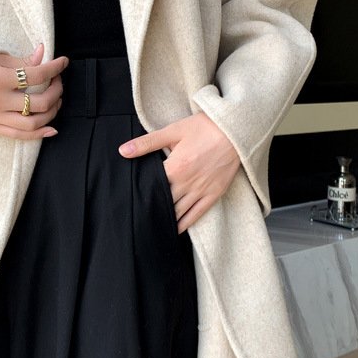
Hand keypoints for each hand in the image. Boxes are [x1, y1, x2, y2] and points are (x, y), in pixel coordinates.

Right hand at [0, 42, 68, 139]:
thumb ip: (22, 60)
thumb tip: (44, 54)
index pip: (36, 75)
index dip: (55, 68)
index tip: (64, 62)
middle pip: (39, 102)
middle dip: (57, 91)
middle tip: (58, 81)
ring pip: (33, 123)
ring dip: (52, 112)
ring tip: (56, 100)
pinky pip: (19, 136)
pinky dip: (39, 134)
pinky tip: (52, 128)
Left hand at [117, 112, 241, 233]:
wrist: (235, 131)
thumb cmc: (204, 128)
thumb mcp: (173, 131)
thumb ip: (147, 143)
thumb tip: (122, 151)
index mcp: (175, 167)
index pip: (152, 188)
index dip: (141, 195)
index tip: (130, 202)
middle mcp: (187, 183)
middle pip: (164, 203)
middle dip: (151, 210)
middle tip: (137, 218)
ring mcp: (201, 191)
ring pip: (178, 212)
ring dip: (165, 220)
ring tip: (151, 227)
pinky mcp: (214, 194)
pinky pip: (197, 214)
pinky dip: (184, 224)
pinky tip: (175, 230)